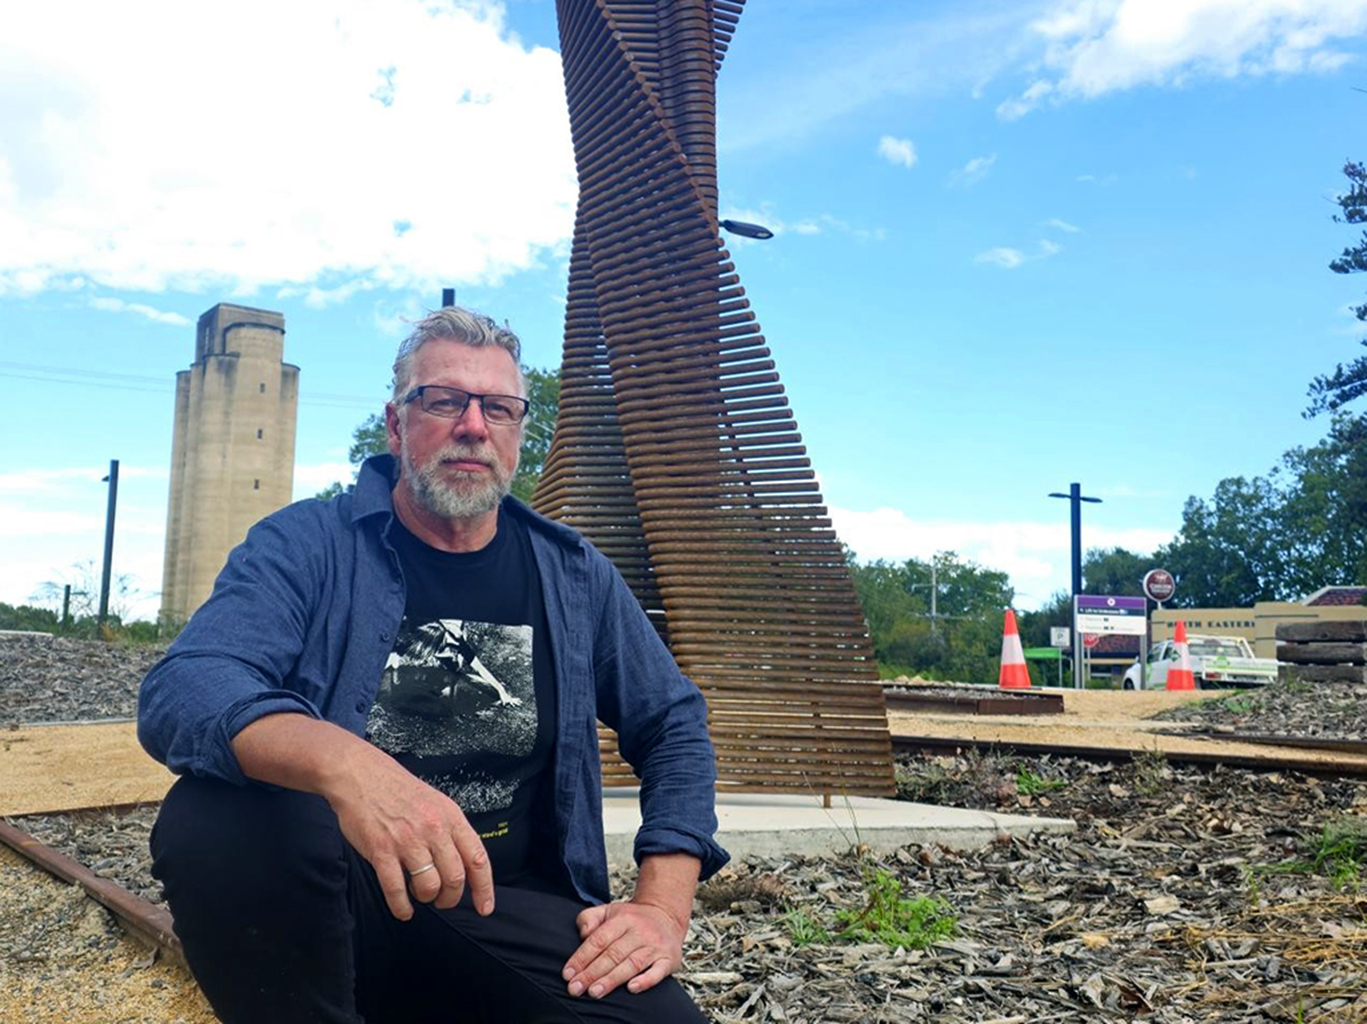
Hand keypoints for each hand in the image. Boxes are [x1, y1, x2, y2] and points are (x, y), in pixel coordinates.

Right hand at [325, 745, 494, 921]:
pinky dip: (401, 907)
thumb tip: (464, 864)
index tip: (485, 907)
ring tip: (420, 895)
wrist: (362, 776)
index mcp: (451, 817)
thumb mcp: (437, 803)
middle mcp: (433, 829)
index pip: (478, 859)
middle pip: (455, 877)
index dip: (484, 888)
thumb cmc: (399, 791)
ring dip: (426, 898)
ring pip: (429, 886)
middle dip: (450, 897)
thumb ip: (451, 831)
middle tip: (443, 900)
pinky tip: (403, 910)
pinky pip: (396, 889)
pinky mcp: (381, 850)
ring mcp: (407, 841)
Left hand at [561, 900, 685, 998]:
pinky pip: (658, 971)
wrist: (667, 916)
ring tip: (594, 992)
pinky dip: (646, 980)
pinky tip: (631, 988)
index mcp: (623, 919)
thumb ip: (589, 918)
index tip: (568, 974)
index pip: (599, 939)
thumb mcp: (609, 911)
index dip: (582, 957)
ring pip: (632, 964)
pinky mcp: (669, 959)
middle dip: (592, 973)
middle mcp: (640, 931)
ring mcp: (655, 946)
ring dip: (612, 979)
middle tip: (575, 989)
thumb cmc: (632, 919)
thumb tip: (583, 934)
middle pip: (613, 954)